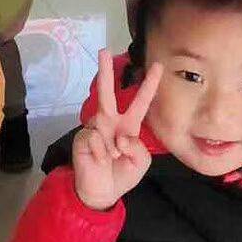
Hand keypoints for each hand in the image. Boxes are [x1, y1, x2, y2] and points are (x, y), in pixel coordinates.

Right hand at [72, 47, 162, 211]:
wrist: (103, 192)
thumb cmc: (123, 174)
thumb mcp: (140, 161)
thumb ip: (137, 146)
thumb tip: (120, 137)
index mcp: (128, 125)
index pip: (140, 102)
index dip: (149, 85)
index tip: (158, 66)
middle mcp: (110, 122)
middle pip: (107, 93)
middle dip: (105, 71)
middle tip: (103, 50)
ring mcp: (94, 129)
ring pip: (104, 124)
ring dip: (113, 147)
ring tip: (111, 160)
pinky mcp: (82, 138)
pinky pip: (95, 139)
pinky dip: (101, 153)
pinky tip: (100, 161)